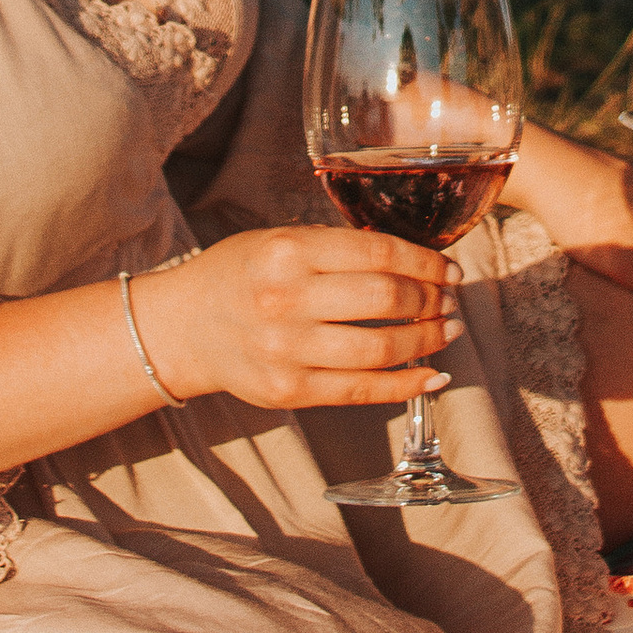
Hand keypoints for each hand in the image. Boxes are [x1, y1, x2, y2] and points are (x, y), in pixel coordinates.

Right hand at [137, 227, 457, 409]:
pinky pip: (362, 392)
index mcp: (288, 252)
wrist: (182, 327)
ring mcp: (287, 351)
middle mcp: (286, 300)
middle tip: (449, 299)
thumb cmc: (239, 275)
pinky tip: (433, 375)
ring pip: (381, 350)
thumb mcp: (279, 241)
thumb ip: (336, 248)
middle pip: (387, 300)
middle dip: (432, 300)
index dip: (426, 263)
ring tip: (447, 330)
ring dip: (428, 340)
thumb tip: (413, 261)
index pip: (379, 253)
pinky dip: (407, 385)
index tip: (449, 269)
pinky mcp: (289, 392)